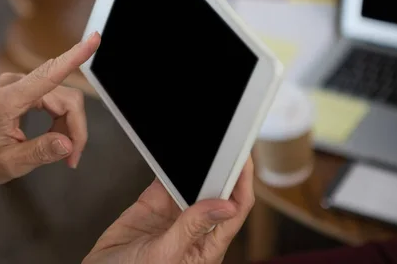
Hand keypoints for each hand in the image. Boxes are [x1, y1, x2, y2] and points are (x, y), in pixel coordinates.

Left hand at [0, 32, 100, 193]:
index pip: (49, 75)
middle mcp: (14, 85)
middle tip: (72, 158)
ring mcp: (18, 85)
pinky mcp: (22, 90)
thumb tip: (69, 143)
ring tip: (63, 154)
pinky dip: (61, 122)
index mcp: (8, 100)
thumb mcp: (10, 165)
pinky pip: (55, 100)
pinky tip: (55, 140)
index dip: (75, 57)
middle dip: (75, 128)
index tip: (94, 39)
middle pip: (66, 98)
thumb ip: (41, 152)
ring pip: (63, 100)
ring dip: (69, 127)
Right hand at [84, 159, 254, 263]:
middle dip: (223, 168)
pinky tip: (174, 155)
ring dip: (198, 165)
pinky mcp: (153, 204)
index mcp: (207, 246)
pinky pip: (166, 179)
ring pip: (194, 183)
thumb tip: (225, 206)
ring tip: (203, 144)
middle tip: (226, 142)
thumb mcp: (165, 255)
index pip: (235, 209)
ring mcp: (174, 215)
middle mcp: (194, 229)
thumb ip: (192, 228)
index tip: (243, 158)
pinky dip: (170, 166)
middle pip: (218, 192)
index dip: (243, 183)